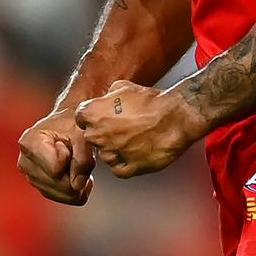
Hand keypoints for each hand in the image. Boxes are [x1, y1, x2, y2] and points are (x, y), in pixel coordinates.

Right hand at [17, 107, 95, 204]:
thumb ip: (82, 157)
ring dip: (77, 180)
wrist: (68, 122)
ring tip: (76, 160)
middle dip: (76, 172)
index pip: (56, 168)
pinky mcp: (41, 187)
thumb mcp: (81, 132)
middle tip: (76, 152)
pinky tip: (77, 172)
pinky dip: (76, 188)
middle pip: (59, 185)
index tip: (66, 141)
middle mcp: (25, 163)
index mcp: (29, 143)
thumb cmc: (73, 123)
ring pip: (64, 194)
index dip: (69, 156)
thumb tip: (77, 185)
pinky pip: (66, 198)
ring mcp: (31, 177)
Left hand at [75, 80, 204, 178]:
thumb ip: (106, 97)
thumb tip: (104, 101)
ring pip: (106, 154)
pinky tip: (139, 150)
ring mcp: (110, 154)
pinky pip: (119, 168)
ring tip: (136, 138)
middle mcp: (97, 135)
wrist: (175, 117)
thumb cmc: (151, 101)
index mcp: (93, 113)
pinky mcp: (125, 169)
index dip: (94, 116)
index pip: (81, 118)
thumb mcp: (124, 86)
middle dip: (104, 132)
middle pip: (92, 137)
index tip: (105, 116)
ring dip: (116, 148)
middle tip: (124, 126)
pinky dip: (127, 162)